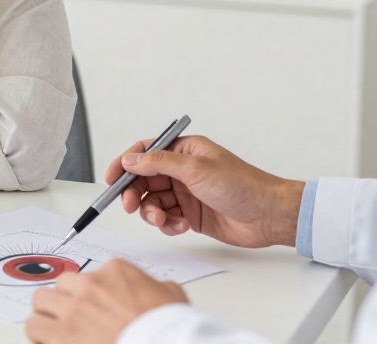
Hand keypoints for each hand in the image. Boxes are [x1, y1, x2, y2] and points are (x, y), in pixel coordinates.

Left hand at [25, 259, 186, 343]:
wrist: (162, 343)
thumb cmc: (168, 326)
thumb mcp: (171, 294)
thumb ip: (153, 286)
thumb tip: (153, 291)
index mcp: (114, 271)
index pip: (90, 275)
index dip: (91, 294)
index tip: (95, 306)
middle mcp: (89, 285)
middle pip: (61, 285)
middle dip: (65, 300)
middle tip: (72, 317)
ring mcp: (73, 309)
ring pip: (40, 301)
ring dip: (46, 314)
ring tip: (54, 328)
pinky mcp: (61, 334)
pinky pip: (33, 326)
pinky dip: (39, 334)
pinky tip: (48, 341)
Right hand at [106, 135, 303, 248]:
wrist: (267, 215)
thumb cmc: (242, 185)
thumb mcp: (196, 169)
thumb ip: (159, 163)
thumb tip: (130, 158)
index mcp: (184, 149)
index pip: (145, 151)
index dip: (124, 164)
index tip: (110, 180)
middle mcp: (182, 169)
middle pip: (143, 179)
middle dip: (134, 194)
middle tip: (130, 207)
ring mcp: (186, 192)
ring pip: (152, 201)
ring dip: (153, 213)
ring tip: (165, 220)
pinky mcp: (190, 214)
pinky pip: (166, 218)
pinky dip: (168, 224)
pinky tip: (182, 226)